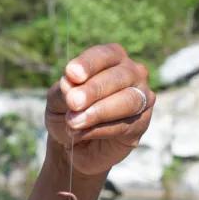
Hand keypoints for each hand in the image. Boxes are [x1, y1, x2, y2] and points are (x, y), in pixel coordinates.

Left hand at [45, 43, 154, 177]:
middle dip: (93, 90)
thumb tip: (69, 84)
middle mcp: (132, 73)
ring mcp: (141, 98)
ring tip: (73, 122)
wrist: (73, 145)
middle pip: (118, 77)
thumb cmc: (67, 112)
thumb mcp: (56, 100)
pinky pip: (125, 125)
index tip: (71, 73)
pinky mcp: (141, 123)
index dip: (88, 63)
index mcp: (112, 58)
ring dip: (98, 112)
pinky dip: (100, 130)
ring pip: (127, 101)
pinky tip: (80, 133)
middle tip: (73, 102)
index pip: (104, 55)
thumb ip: (62, 91)